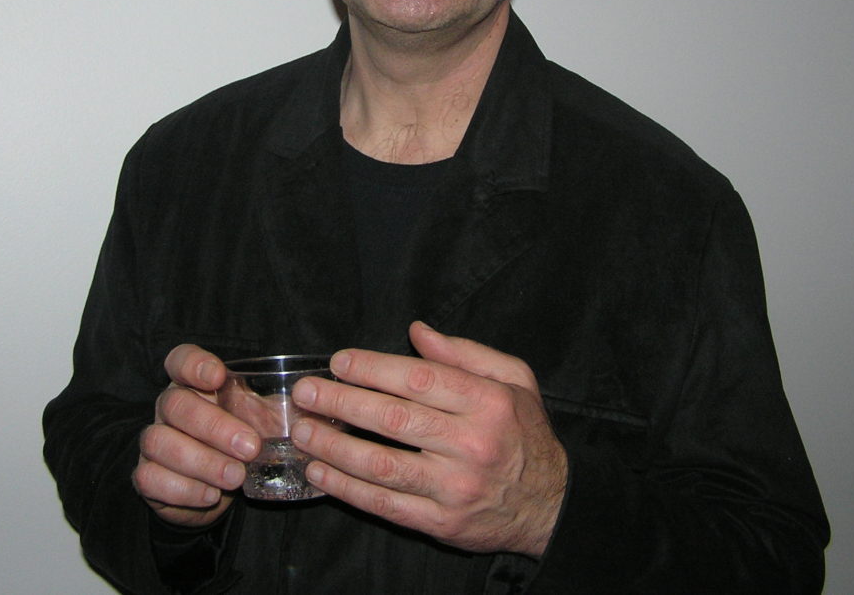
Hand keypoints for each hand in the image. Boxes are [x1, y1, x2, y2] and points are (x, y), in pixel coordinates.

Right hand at [132, 344, 260, 526]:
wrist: (214, 488)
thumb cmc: (239, 442)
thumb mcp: (259, 419)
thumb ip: (273, 407)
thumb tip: (304, 403)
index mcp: (192, 384)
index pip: (180, 360)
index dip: (194, 364)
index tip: (219, 376)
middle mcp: (168, 408)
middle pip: (176, 404)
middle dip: (214, 426)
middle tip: (250, 447)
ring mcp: (154, 441)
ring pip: (160, 442)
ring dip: (202, 461)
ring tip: (236, 476)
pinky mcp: (147, 476)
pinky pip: (151, 478)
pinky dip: (184, 488)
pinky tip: (211, 494)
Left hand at [289, 321, 566, 555]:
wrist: (552, 504)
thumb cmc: (525, 433)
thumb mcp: (514, 379)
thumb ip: (465, 353)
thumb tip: (417, 331)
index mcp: (488, 402)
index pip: (419, 380)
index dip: (373, 368)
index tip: (339, 362)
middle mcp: (471, 444)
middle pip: (393, 419)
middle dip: (341, 402)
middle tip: (305, 392)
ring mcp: (455, 488)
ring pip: (382, 465)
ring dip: (334, 447)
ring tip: (302, 430)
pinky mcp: (442, 523)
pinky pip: (386, 504)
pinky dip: (347, 489)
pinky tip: (320, 472)